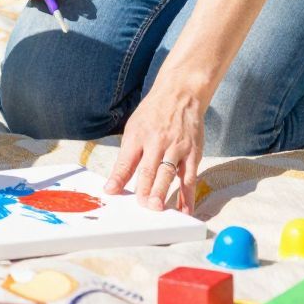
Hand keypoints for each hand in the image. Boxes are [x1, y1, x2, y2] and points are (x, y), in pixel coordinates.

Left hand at [104, 77, 206, 213]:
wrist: (181, 94)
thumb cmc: (154, 113)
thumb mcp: (134, 127)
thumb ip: (127, 155)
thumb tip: (116, 182)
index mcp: (138, 135)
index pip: (126, 160)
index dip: (118, 177)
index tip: (111, 191)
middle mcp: (157, 141)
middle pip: (149, 169)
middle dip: (144, 188)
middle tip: (142, 206)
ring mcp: (176, 147)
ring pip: (168, 173)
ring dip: (162, 192)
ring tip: (156, 208)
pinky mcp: (192, 153)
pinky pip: (189, 178)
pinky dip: (187, 196)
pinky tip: (184, 209)